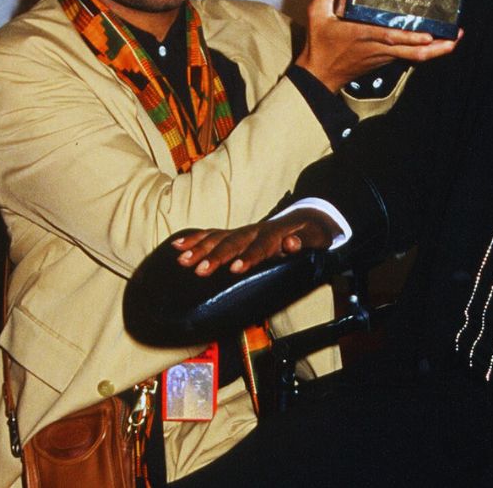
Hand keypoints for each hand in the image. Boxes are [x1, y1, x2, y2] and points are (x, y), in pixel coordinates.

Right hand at [171, 209, 338, 275]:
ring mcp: (241, 232)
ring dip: (199, 248)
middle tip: (199, 271)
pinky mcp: (233, 235)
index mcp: (274, 235)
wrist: (304, 220)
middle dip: (215, 256)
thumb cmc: (310, 235)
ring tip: (182, 260)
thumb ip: (304, 242)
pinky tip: (177, 246)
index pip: (261, 246)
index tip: (236, 269)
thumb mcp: (315, 238)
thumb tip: (291, 242)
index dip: (249, 257)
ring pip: (217, 238)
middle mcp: (253, 231)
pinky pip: (211, 235)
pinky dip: (194, 239)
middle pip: (232, 242)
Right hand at [295, 0, 459, 91]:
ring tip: (453, 38)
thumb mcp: (317, 13)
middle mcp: (377, 48)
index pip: (390, 38)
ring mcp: (383, 56)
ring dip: (435, 50)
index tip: (429, 35)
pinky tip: (435, 41)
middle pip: (413, 52)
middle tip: (456, 36)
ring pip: (414, 57)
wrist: (319, 77)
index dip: (411, 38)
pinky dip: (423, 50)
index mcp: (362, 36)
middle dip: (437, 47)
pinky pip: (408, 56)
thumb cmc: (319, 46)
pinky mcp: (384, 60)